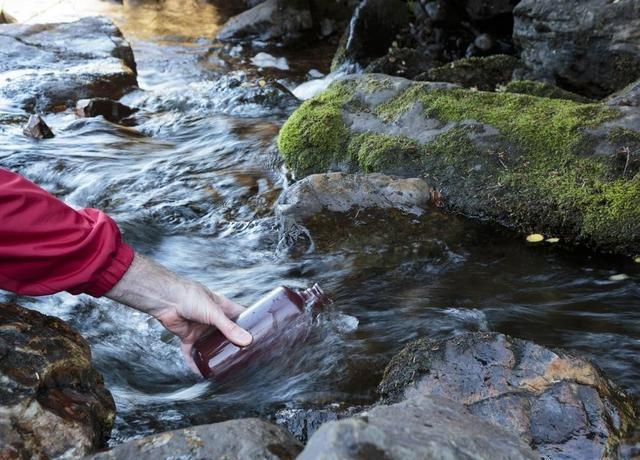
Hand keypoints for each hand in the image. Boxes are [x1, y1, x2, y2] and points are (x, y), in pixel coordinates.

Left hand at [104, 252, 251, 371]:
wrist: (166, 300)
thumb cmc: (191, 297)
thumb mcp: (214, 313)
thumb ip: (229, 328)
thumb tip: (247, 341)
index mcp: (223, 308)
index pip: (241, 317)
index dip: (250, 326)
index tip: (261, 337)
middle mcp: (213, 320)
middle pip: (227, 335)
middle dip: (235, 345)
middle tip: (247, 358)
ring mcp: (201, 330)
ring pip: (211, 346)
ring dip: (217, 356)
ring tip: (228, 369)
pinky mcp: (188, 338)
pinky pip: (193, 354)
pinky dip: (196, 364)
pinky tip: (202, 375)